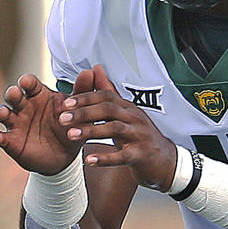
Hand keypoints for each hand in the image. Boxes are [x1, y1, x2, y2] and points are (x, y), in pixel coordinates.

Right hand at [0, 73, 83, 175]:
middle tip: (14, 94)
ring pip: (3, 113)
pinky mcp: (10, 141)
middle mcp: (25, 106)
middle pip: (14, 95)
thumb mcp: (78, 109)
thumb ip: (83, 91)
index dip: (27, 81)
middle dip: (12, 93)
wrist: (65, 156)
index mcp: (40, 95)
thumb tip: (91, 71)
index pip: (30, 84)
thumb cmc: (70, 126)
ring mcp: (16, 123)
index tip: (26, 82)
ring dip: (2, 112)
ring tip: (4, 113)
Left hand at [59, 64, 176, 190]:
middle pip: (108, 109)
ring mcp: (139, 136)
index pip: (106, 96)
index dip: (85, 98)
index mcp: (127, 107)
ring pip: (114, 129)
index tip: (65, 103)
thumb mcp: (125, 113)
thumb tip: (96, 68)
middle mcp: (134, 118)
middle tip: (62, 119)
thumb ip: (109, 92)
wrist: (164, 160)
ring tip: (71, 136)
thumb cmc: (140, 135)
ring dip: (91, 131)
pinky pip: (123, 156)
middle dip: (84, 112)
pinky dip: (106, 158)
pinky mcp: (141, 155)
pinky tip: (89, 160)